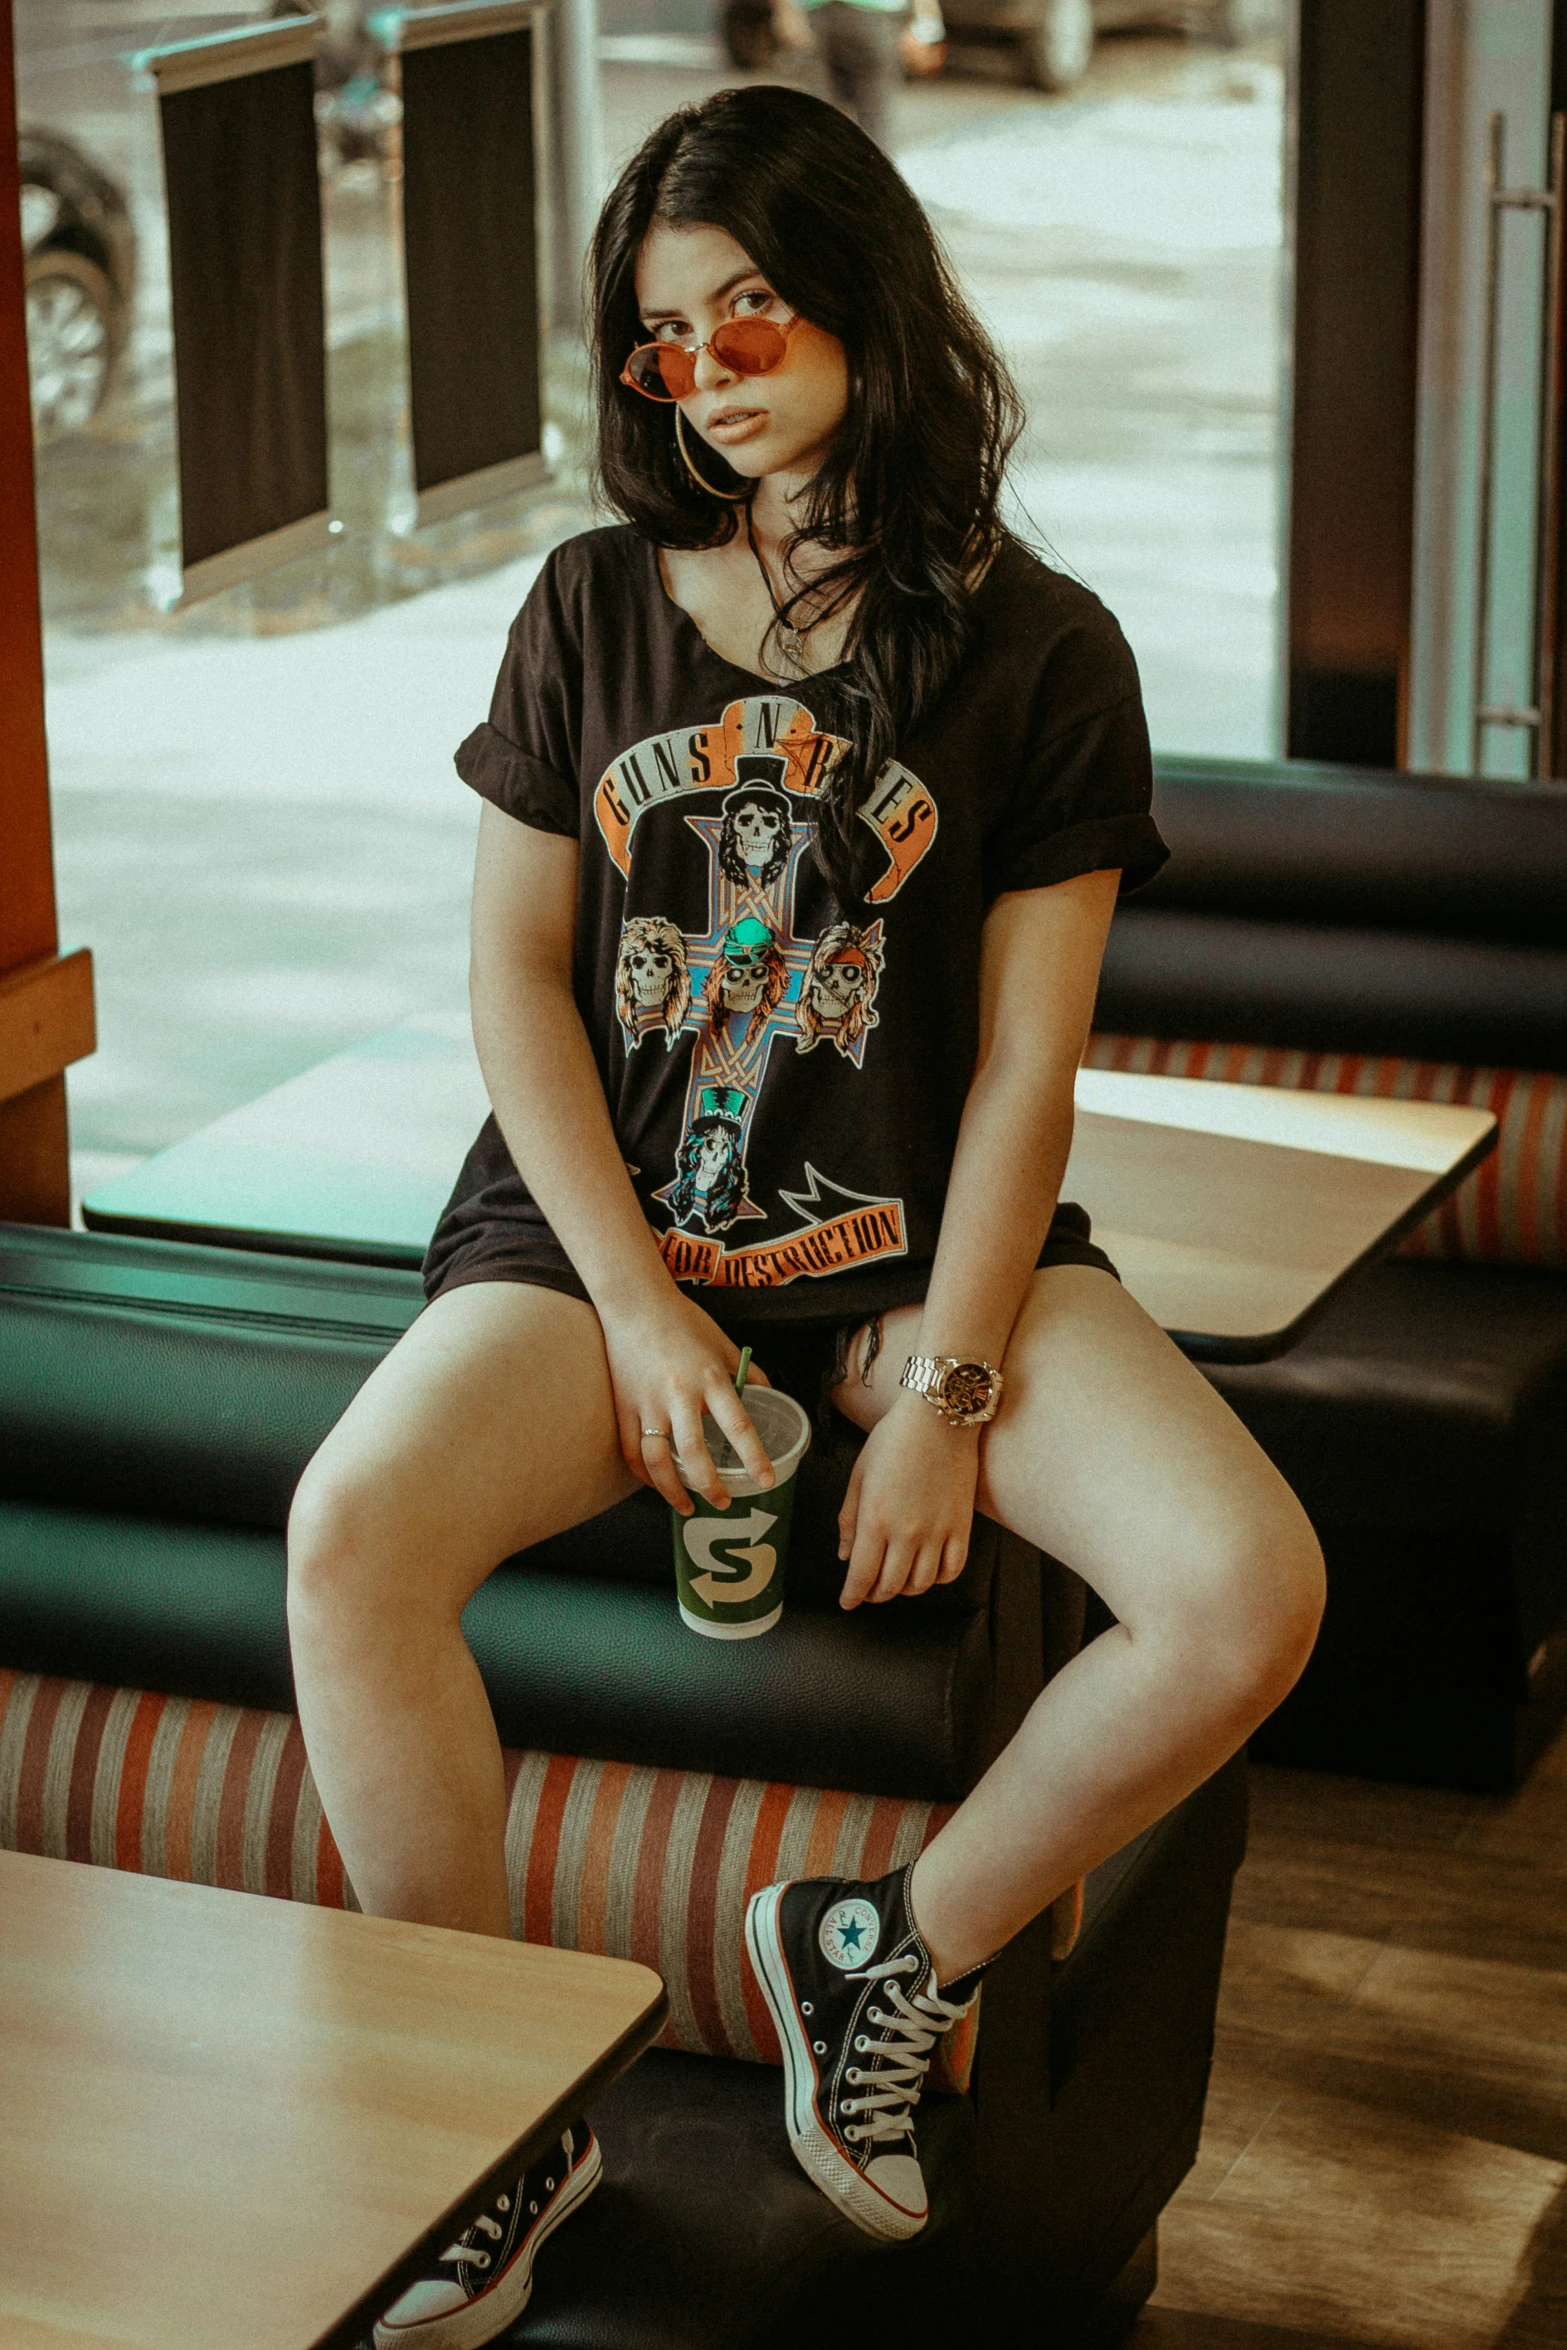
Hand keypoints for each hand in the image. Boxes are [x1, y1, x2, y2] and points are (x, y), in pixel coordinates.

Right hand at [599, 1291, 771, 1515]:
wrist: (635, 1303)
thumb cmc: (683, 1320)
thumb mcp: (724, 1343)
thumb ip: (746, 1373)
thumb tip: (768, 1397)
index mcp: (710, 1377)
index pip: (738, 1425)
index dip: (754, 1457)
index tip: (764, 1481)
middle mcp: (678, 1393)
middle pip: (694, 1453)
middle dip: (711, 1486)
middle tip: (725, 1503)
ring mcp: (647, 1402)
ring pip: (657, 1461)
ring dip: (674, 1491)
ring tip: (689, 1507)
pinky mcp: (624, 1406)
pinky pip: (632, 1451)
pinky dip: (645, 1475)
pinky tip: (660, 1485)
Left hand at [837, 1392, 976, 1607]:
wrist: (938, 1417)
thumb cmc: (893, 1439)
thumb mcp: (859, 1474)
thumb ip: (849, 1519)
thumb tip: (846, 1555)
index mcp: (876, 1519)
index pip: (862, 1576)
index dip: (852, 1596)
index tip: (848, 1603)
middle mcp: (908, 1532)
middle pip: (891, 1586)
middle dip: (875, 1596)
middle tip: (869, 1592)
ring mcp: (938, 1531)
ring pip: (922, 1584)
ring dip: (905, 1590)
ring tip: (896, 1581)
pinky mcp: (961, 1526)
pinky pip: (952, 1569)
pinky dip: (939, 1580)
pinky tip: (928, 1571)